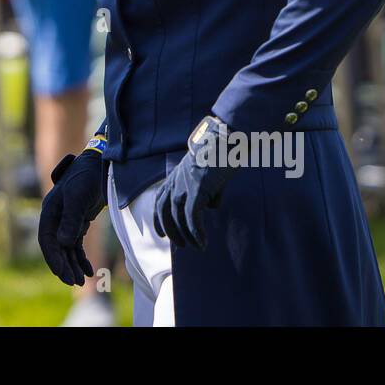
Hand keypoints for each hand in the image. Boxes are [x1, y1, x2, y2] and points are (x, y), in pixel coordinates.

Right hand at [38, 150, 105, 285]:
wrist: (102, 165)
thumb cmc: (87, 177)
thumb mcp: (78, 197)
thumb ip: (71, 220)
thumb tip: (63, 243)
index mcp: (50, 210)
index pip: (46, 239)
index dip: (53, 258)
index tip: (62, 274)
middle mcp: (56, 216)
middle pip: (56, 247)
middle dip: (64, 265)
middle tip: (74, 282)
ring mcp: (66, 220)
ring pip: (66, 248)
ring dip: (73, 264)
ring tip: (81, 280)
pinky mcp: (78, 222)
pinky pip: (76, 245)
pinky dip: (81, 257)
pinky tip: (88, 270)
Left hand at [153, 117, 233, 249]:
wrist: (226, 137)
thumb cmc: (220, 152)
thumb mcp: (208, 172)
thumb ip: (206, 188)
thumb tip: (212, 205)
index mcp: (175, 175)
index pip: (160, 200)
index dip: (159, 218)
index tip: (161, 234)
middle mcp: (176, 180)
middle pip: (164, 211)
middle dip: (170, 231)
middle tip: (180, 246)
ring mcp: (185, 185)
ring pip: (178, 218)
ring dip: (186, 235)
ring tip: (196, 247)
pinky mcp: (198, 190)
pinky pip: (193, 217)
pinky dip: (196, 232)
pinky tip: (203, 242)